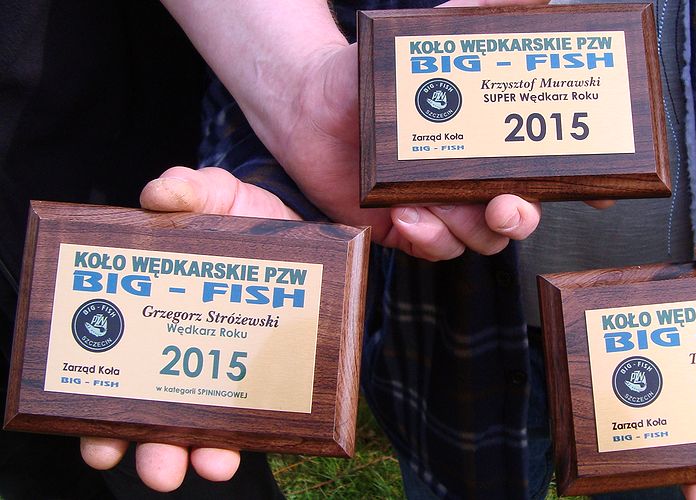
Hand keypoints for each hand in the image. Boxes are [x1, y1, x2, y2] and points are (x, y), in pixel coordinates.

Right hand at [80, 166, 297, 491]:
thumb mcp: (216, 195)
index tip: (97, 443)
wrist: (305, 231)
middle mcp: (183, 357)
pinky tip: (247, 445)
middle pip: (156, 420)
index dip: (98, 418)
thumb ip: (187, 189)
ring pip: (205, 431)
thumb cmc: (244, 217)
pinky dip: (250, 436)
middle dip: (153, 450)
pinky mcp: (270, 377)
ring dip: (201, 454)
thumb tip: (158, 196)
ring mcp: (226, 372)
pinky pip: (257, 419)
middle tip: (157, 465)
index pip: (116, 380)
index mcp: (153, 322)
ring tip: (210, 464)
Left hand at [242, 0, 550, 260]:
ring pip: (480, 240)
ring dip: (464, 228)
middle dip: (521, 217)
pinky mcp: (408, 228)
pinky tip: (405, 214)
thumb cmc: (372, 73)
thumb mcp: (427, 42)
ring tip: (431, 203)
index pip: (547, 168)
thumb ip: (474, 20)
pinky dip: (425, 237)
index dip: (578, 185)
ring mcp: (443, 207)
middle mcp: (475, 179)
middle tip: (506, 206)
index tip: (598, 194)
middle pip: (521, 215)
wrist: (310, 103)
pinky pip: (434, 249)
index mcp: (490, 141)